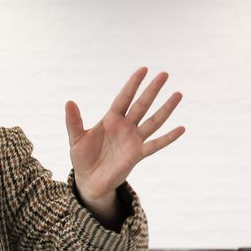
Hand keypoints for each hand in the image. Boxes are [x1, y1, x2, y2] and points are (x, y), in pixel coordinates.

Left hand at [65, 67, 184, 209]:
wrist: (89, 180)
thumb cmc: (82, 158)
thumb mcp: (76, 139)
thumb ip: (74, 121)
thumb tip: (68, 102)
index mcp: (111, 119)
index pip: (124, 98)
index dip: (133, 84)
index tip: (143, 69)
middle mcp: (125, 126)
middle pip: (142, 104)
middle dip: (152, 90)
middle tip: (164, 74)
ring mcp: (133, 140)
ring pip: (153, 121)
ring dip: (166, 108)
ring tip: (178, 94)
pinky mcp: (137, 154)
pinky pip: (156, 144)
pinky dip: (168, 138)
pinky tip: (181, 129)